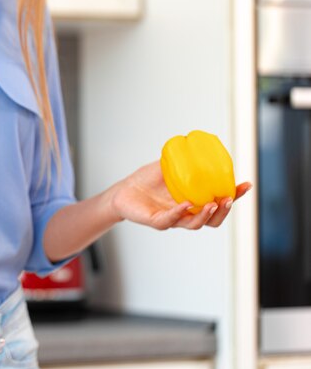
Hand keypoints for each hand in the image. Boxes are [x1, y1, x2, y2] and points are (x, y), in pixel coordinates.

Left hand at [111, 161, 251, 229]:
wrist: (122, 191)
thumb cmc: (146, 180)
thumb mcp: (168, 166)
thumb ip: (184, 159)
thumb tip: (200, 144)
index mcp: (193, 200)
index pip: (218, 201)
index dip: (234, 195)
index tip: (246, 184)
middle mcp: (186, 213)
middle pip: (213, 220)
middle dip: (224, 211)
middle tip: (229, 198)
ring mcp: (172, 219)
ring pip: (195, 224)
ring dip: (206, 215)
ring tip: (213, 204)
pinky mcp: (156, 221)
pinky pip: (170, 220)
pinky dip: (179, 212)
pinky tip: (186, 204)